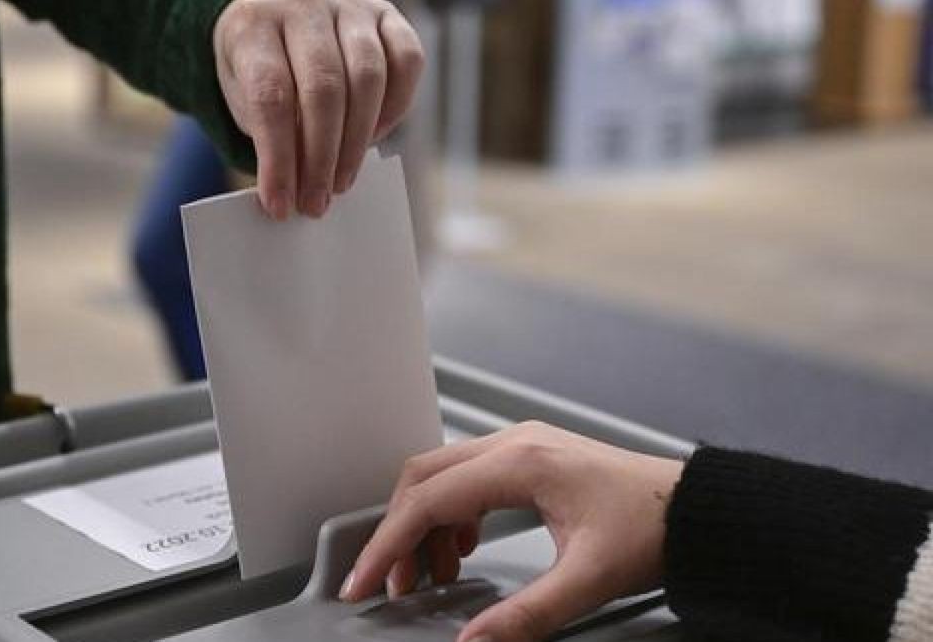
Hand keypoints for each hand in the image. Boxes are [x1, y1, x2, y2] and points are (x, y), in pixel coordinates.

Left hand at [214, 0, 423, 219]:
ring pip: (368, 78)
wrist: (276, 23)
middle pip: (323, 88)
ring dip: (356, 143)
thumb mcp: (244, 100)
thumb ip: (268, 136)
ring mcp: (349, 6)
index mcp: (254, 24)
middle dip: (321, 158)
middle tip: (316, 202)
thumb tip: (297, 191)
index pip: (271, 95)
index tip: (280, 204)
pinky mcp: (386, 15)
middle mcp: (303, 5)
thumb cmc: (261, 71)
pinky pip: (407, 61)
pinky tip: (373, 139)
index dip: (278, 158)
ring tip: (340, 182)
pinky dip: (396, 108)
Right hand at [339, 421, 683, 641]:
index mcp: (521, 464)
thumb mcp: (587, 580)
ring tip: (434, 574)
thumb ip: (525, 615)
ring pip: (442, 475)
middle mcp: (514, 444)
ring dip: (425, 524)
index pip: (427, 500)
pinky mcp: (530, 457)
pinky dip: (451, 514)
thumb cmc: (653, 526)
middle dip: (399, 533)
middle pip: (423, 478)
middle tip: (393, 584)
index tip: (363, 579)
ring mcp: (521, 446)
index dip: (386, 545)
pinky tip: (465, 548)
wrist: (696, 508)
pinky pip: (467, 477)